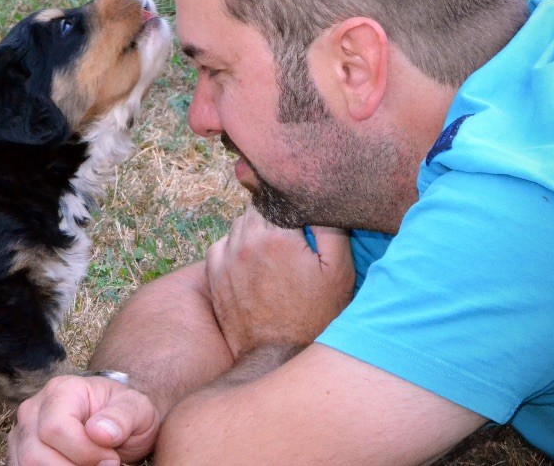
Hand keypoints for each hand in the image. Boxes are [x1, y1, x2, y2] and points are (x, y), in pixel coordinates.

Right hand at [7, 374, 158, 465]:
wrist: (117, 423)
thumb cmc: (125, 414)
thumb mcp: (137, 409)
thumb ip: (122, 417)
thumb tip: (99, 433)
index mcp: (61, 390)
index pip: (56, 428)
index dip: (84, 453)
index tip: (112, 460)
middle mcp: (34, 409)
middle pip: (35, 454)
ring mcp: (22, 433)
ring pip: (26, 465)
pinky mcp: (20, 453)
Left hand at [204, 206, 354, 359]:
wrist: (278, 356)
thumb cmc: (315, 316)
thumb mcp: (339, 272)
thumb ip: (330, 228)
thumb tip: (319, 201)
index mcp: (277, 236)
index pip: (279, 197)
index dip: (293, 205)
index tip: (303, 221)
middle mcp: (246, 242)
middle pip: (257, 207)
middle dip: (275, 216)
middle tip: (292, 238)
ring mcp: (226, 259)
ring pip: (239, 225)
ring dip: (255, 230)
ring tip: (276, 252)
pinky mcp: (215, 276)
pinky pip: (222, 244)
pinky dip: (235, 246)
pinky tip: (253, 261)